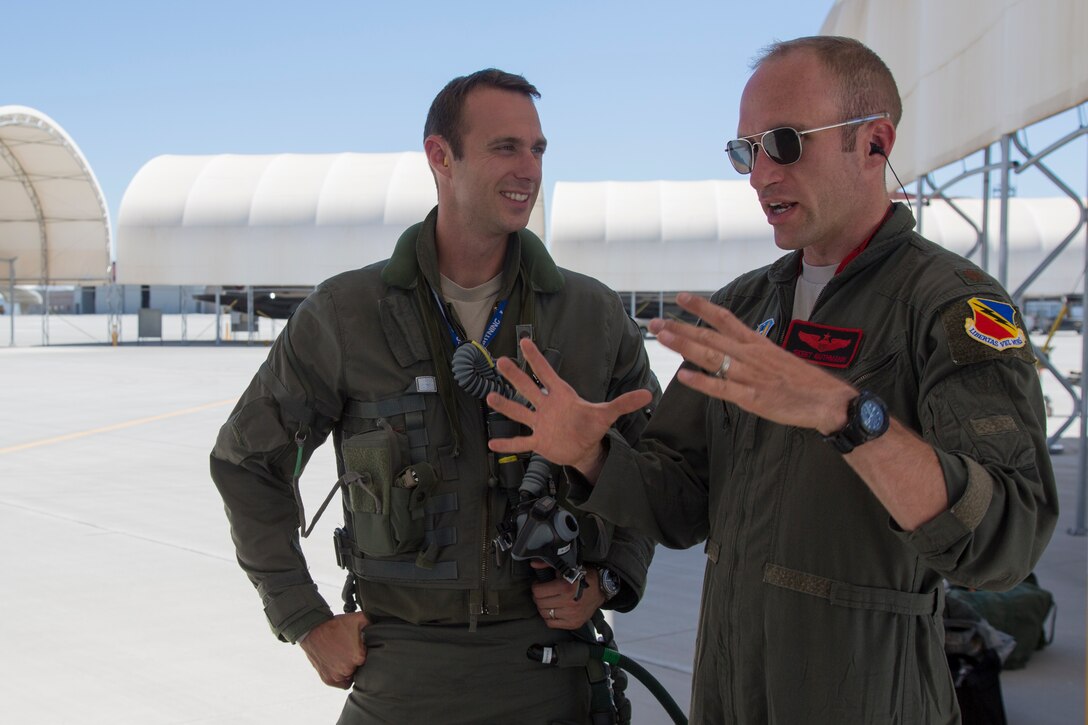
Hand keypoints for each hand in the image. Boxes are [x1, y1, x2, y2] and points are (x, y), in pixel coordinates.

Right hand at [298, 611, 369, 688]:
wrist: (313, 630)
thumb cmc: (336, 625)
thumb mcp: (358, 619)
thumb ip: (373, 622)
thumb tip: (383, 623)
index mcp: (359, 657)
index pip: (371, 660)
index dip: (366, 653)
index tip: (362, 647)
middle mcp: (348, 669)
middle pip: (361, 669)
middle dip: (358, 661)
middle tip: (352, 651)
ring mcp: (337, 676)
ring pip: (351, 677)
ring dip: (350, 669)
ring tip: (345, 657)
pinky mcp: (328, 679)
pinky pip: (341, 683)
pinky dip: (342, 677)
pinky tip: (341, 665)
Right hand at [487, 338, 653, 478]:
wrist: (585, 447)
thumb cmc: (592, 425)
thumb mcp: (607, 413)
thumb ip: (625, 403)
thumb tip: (648, 394)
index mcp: (562, 395)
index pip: (548, 373)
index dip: (537, 358)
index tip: (525, 340)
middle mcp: (547, 406)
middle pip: (529, 388)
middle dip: (516, 376)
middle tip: (502, 360)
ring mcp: (541, 424)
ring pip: (520, 413)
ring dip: (507, 406)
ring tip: (490, 397)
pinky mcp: (539, 442)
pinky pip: (520, 443)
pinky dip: (508, 445)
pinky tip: (492, 444)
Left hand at [530, 561, 605, 629]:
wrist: (601, 589)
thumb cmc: (583, 576)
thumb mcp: (567, 567)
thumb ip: (548, 564)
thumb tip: (533, 564)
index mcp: (566, 587)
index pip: (538, 591)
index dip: (536, 586)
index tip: (539, 584)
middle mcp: (569, 603)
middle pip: (540, 603)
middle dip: (538, 597)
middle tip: (542, 592)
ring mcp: (572, 615)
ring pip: (544, 614)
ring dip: (543, 607)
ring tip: (548, 601)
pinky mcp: (574, 623)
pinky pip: (552, 624)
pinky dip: (549, 617)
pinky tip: (553, 610)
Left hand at [651, 293, 855, 434]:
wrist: (828, 400)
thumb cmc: (802, 381)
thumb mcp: (776, 357)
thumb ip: (752, 351)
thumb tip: (732, 347)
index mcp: (756, 342)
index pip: (724, 318)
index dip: (701, 307)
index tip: (680, 297)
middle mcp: (750, 354)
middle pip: (709, 336)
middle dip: (680, 328)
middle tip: (654, 322)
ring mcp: (750, 375)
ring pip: (711, 357)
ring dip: (684, 346)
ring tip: (662, 337)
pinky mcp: (752, 397)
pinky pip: (722, 388)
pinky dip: (702, 382)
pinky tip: (684, 376)